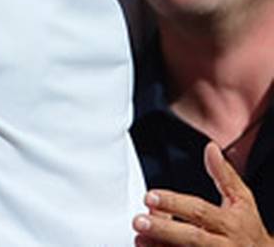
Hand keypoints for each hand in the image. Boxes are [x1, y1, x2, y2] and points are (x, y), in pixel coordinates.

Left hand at [134, 142, 272, 245]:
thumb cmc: (248, 228)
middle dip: (163, 229)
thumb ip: (225, 176)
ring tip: (139, 237)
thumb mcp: (243, 201)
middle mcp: (222, 244)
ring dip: (159, 246)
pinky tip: (146, 246)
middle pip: (192, 238)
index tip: (150, 196)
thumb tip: (211, 148)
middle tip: (138, 221)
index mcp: (229, 223)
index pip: (200, 211)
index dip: (174, 203)